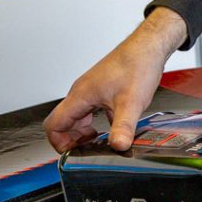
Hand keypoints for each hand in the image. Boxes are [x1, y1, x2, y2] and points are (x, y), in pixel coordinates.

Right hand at [44, 8, 187, 152]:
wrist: (147, 48)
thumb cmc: (136, 66)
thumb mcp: (131, 102)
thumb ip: (123, 127)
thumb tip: (118, 146)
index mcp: (80, 96)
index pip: (53, 125)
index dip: (59, 143)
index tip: (74, 154)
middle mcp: (81, 93)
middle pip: (62, 123)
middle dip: (71, 140)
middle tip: (88, 151)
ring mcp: (90, 91)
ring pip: (75, 117)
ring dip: (82, 133)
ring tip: (99, 143)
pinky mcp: (100, 90)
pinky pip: (88, 111)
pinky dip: (94, 124)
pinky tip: (111, 128)